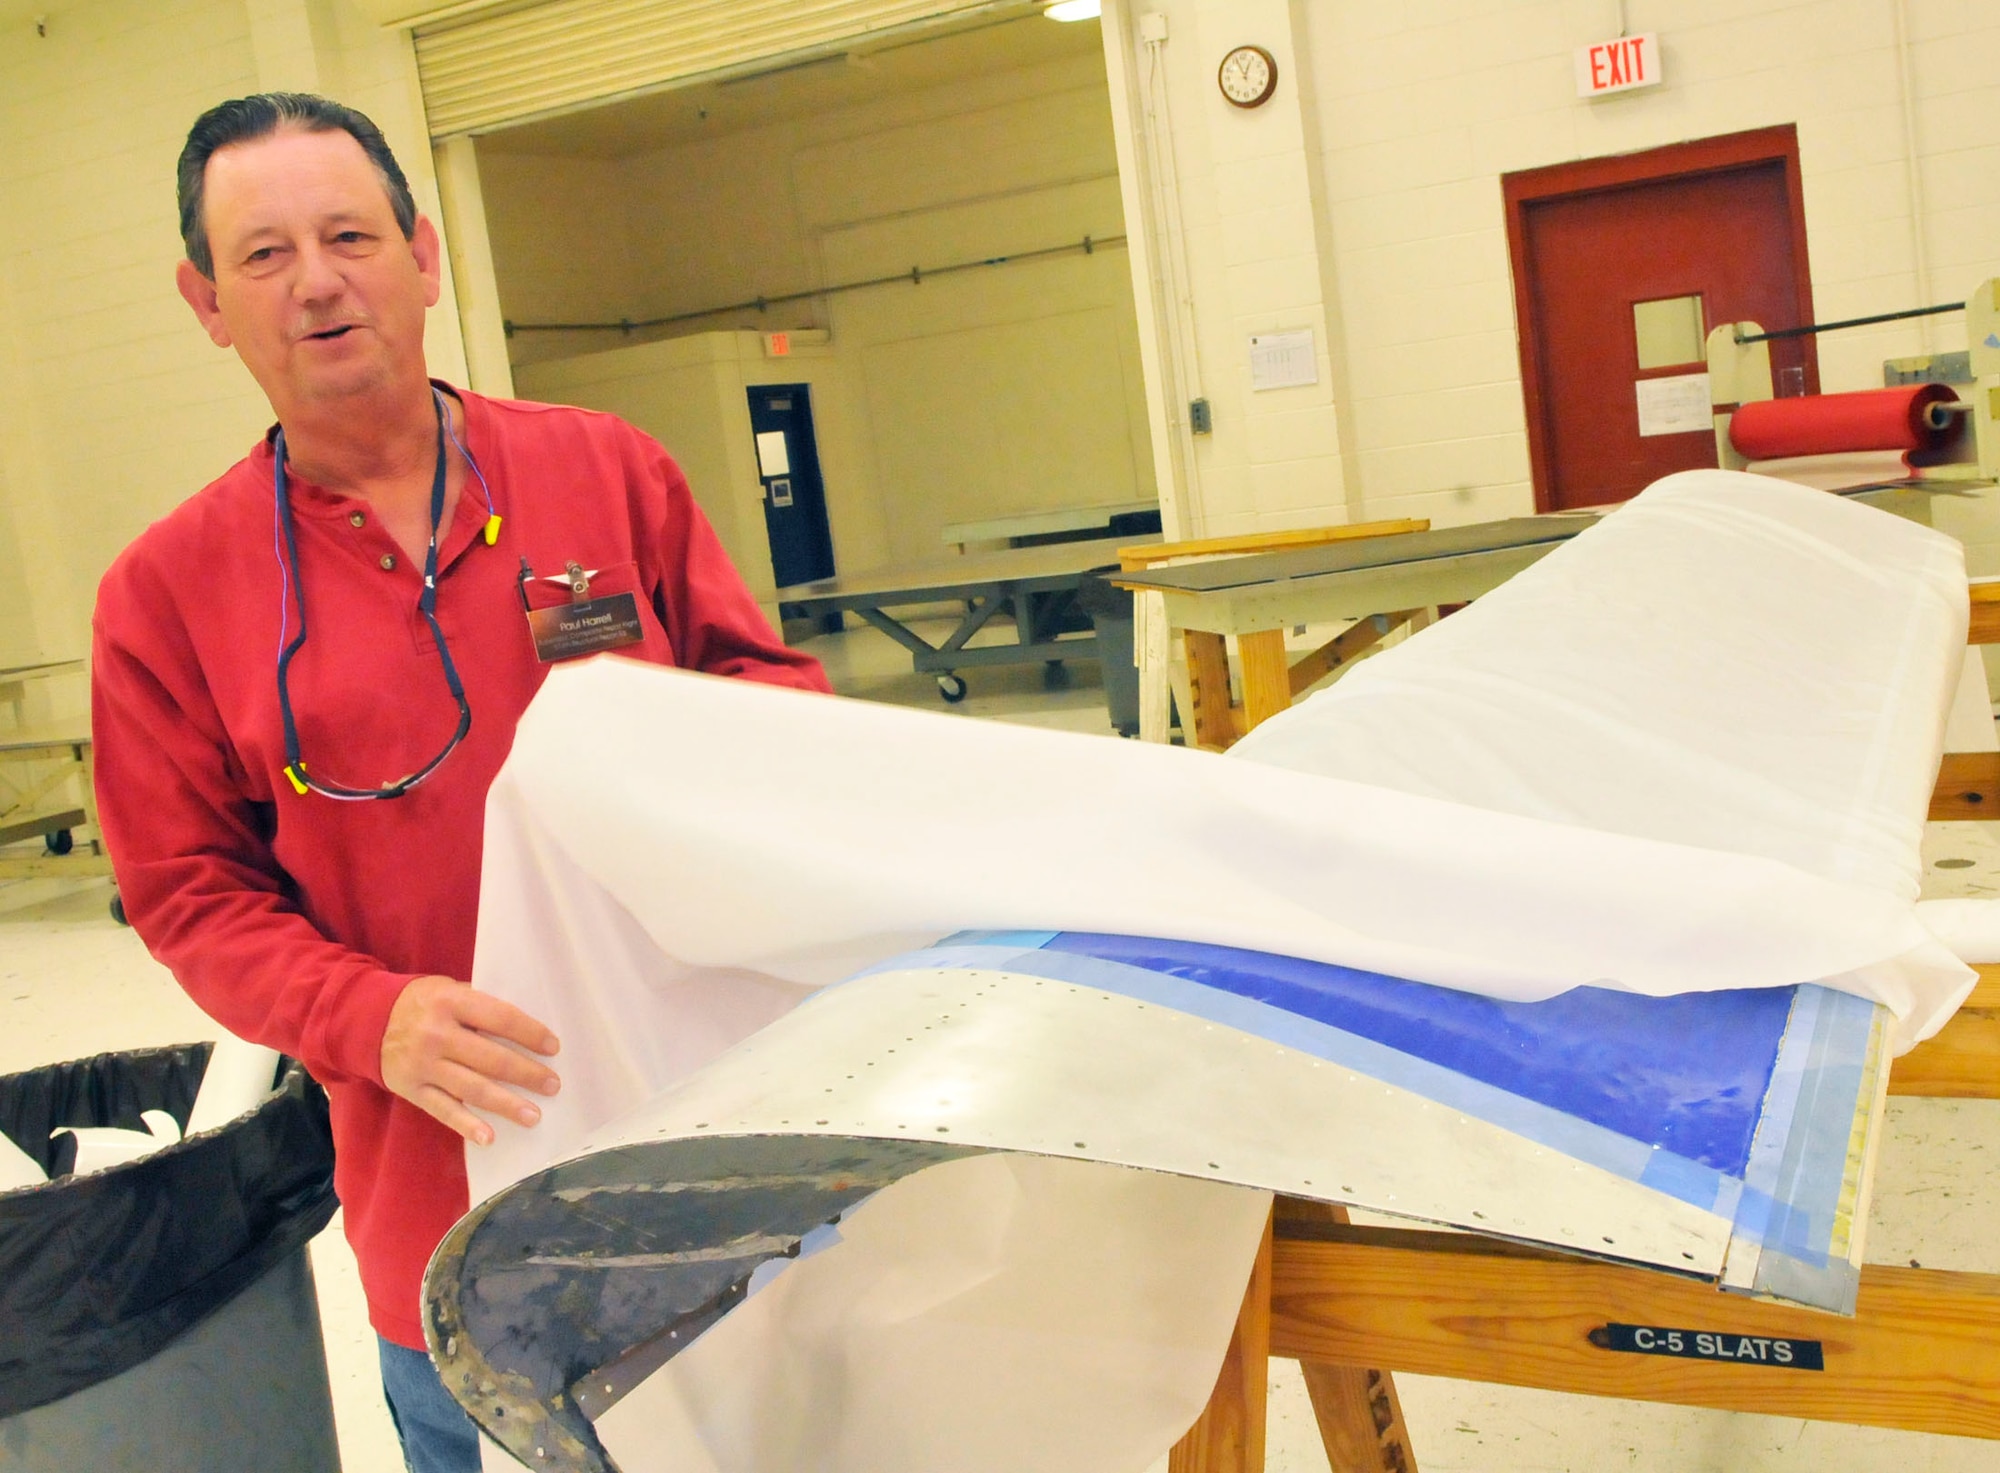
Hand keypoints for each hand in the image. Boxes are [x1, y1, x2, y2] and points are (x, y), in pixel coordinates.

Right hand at [380, 975, 560, 1145]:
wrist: (364, 1020)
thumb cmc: (421, 1002)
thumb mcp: (448, 988)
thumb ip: (478, 1005)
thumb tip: (523, 1029)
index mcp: (450, 1002)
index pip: (499, 1018)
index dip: (529, 1033)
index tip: (553, 1048)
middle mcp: (437, 1034)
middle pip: (490, 1059)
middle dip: (527, 1074)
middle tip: (552, 1085)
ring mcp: (423, 1065)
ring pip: (472, 1088)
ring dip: (506, 1104)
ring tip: (534, 1115)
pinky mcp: (412, 1089)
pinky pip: (443, 1110)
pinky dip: (466, 1126)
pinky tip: (489, 1137)